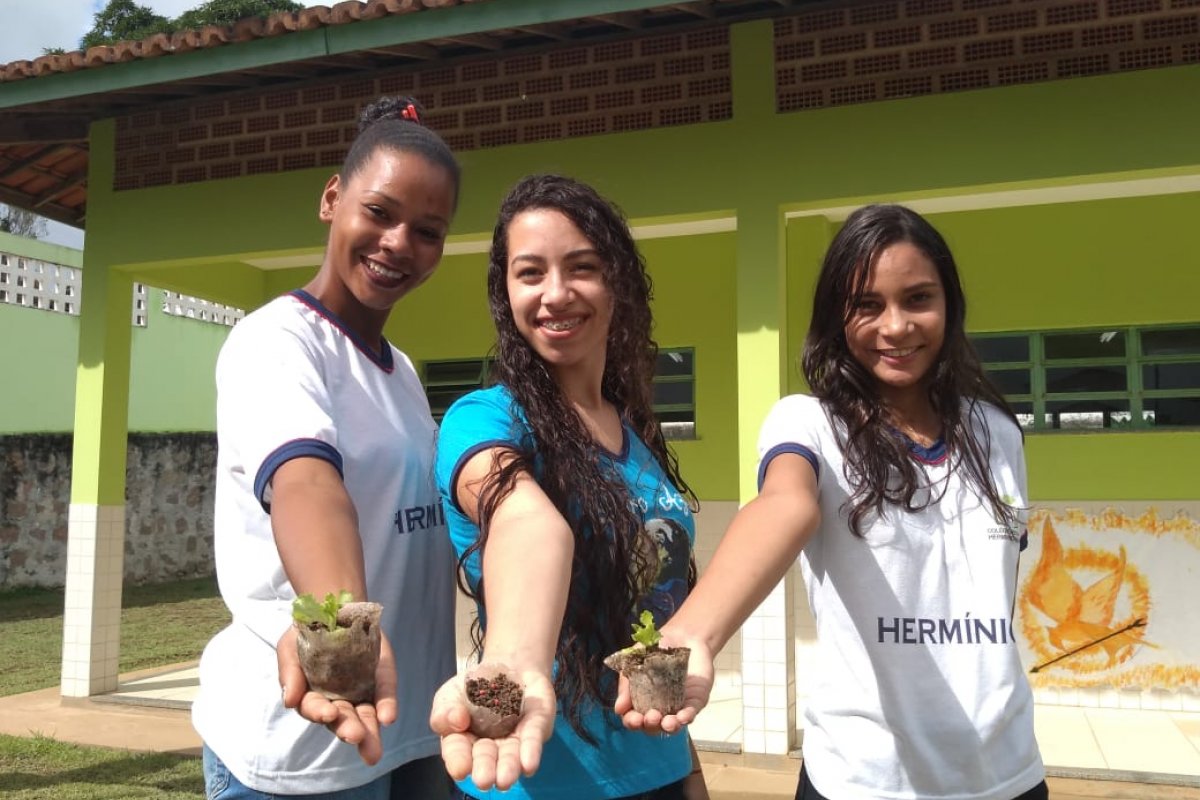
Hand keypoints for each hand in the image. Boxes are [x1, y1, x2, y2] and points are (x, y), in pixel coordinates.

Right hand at [278, 627, 397, 764]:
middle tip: (355, 736)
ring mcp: (361, 691)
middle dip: (348, 729)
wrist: (335, 608)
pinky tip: (388, 717)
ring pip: (366, 715)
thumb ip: (289, 672)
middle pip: (342, 719)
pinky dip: (387, 706)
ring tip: (372, 750)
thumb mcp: (290, 647)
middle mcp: (337, 699)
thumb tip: (289, 701)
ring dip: (370, 730)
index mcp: (311, 696)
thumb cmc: (306, 633)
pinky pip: (384, 694)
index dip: (320, 712)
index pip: (315, 708)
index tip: (329, 713)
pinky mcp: (380, 679)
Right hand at [429, 666, 555, 790]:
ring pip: (511, 755)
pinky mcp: (536, 726)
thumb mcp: (450, 695)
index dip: (459, 761)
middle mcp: (491, 746)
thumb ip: (444, 711)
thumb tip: (457, 720)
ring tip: (505, 779)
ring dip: (509, 767)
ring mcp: (515, 738)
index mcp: (464, 742)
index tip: (461, 768)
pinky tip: (529, 764)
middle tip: (484, 779)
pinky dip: (531, 751)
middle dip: (485, 769)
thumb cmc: (474, 686)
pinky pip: (533, 739)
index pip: (458, 753)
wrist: (508, 665)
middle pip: (487, 759)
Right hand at [615, 636, 712, 734]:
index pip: (634, 719)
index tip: (633, 718)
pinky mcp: (695, 700)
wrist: (681, 635)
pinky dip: (687, 717)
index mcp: (642, 701)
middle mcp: (659, 708)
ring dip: (669, 727)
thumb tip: (619, 708)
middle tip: (650, 716)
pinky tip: (682, 717)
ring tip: (667, 723)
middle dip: (650, 726)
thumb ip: (626, 684)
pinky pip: (691, 713)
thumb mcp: (635, 663)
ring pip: (673, 725)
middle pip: (653, 727)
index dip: (632, 722)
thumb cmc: (655, 649)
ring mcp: (678, 706)